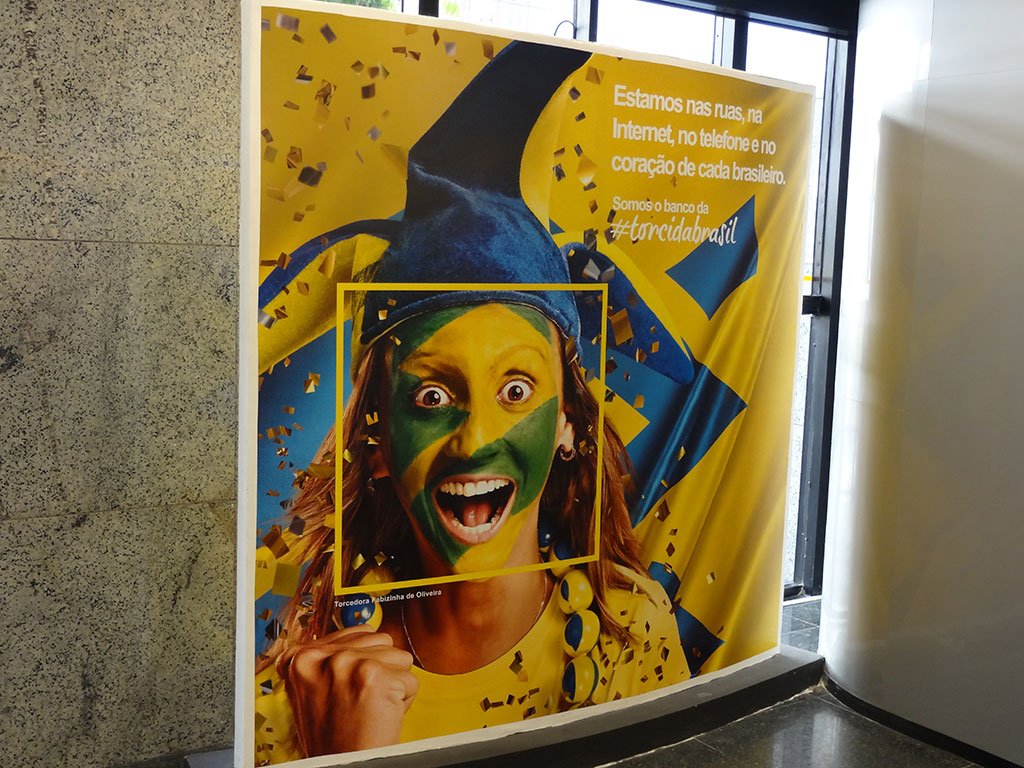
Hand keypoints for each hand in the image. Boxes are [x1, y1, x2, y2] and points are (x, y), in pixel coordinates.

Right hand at [276, 624, 418, 754]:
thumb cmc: (332, 739)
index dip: (364, 663)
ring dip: (392, 683)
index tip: (352, 688)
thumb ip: (331, 658)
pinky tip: (380, 717)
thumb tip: (365, 634)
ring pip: (399, 657)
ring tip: (369, 709)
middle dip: (380, 671)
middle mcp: (320, 656)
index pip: (357, 632)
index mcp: (300, 657)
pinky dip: (404, 701)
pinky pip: (411, 680)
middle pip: (381, 641)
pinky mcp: (374, 676)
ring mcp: (347, 663)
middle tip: (360, 703)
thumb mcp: (314, 690)